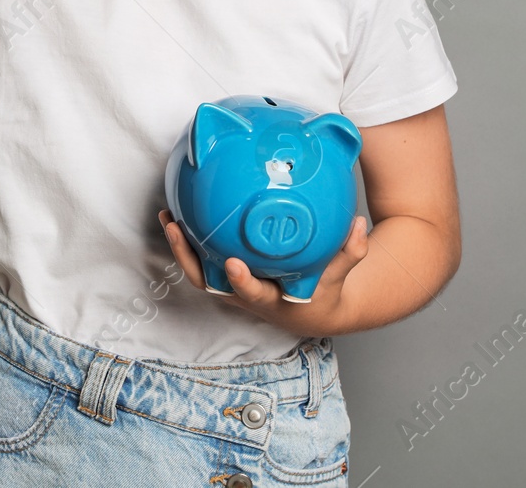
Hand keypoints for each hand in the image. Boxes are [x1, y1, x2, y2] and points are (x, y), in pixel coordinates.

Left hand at [158, 207, 370, 334]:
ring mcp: (231, 288)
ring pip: (198, 271)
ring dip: (180, 247)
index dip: (241, 281)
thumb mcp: (338, 277)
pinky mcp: (224, 276)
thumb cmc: (322, 293)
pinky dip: (187, 241)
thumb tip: (357, 224)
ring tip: (168, 217)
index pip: (253, 293)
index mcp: (271, 300)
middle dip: (190, 259)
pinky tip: (179, 213)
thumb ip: (349, 252)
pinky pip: (201, 259)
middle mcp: (244, 296)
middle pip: (209, 282)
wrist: (308, 313)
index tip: (234, 263)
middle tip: (178, 230)